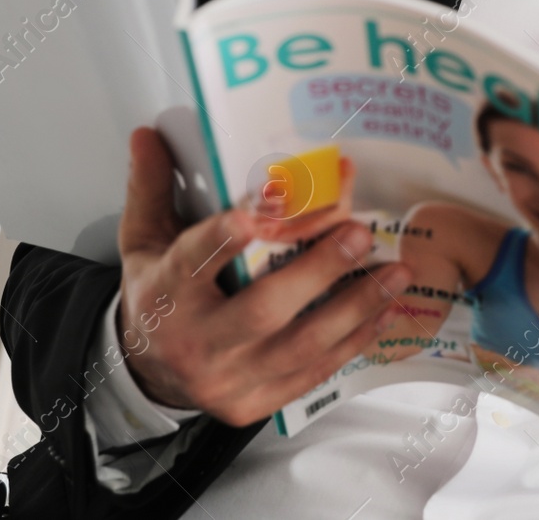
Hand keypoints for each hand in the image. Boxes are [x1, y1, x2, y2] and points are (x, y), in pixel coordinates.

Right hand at [116, 128, 411, 423]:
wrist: (147, 372)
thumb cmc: (157, 295)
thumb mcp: (143, 241)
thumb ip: (151, 188)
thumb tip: (148, 134)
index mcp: (164, 294)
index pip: (192, 263)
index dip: (225, 239)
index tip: (259, 211)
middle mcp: (195, 343)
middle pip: (262, 311)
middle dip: (317, 272)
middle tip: (359, 232)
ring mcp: (227, 381)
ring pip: (300, 347)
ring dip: (355, 307)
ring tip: (394, 271)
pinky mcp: (254, 404)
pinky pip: (312, 374)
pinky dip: (353, 341)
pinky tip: (382, 310)